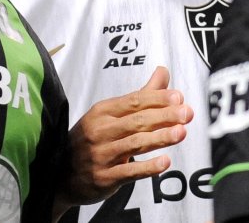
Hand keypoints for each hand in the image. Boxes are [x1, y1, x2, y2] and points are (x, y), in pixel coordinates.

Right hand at [54, 66, 192, 212]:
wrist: (61, 175)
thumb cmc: (91, 140)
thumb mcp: (110, 114)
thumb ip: (141, 95)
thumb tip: (163, 72)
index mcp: (102, 111)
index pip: (134, 101)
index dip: (158, 98)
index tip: (179, 97)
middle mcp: (100, 131)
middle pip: (137, 120)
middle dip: (165, 116)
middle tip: (187, 114)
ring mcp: (101, 155)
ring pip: (135, 144)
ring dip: (160, 137)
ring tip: (181, 133)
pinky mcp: (104, 177)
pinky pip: (129, 171)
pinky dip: (148, 167)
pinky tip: (165, 162)